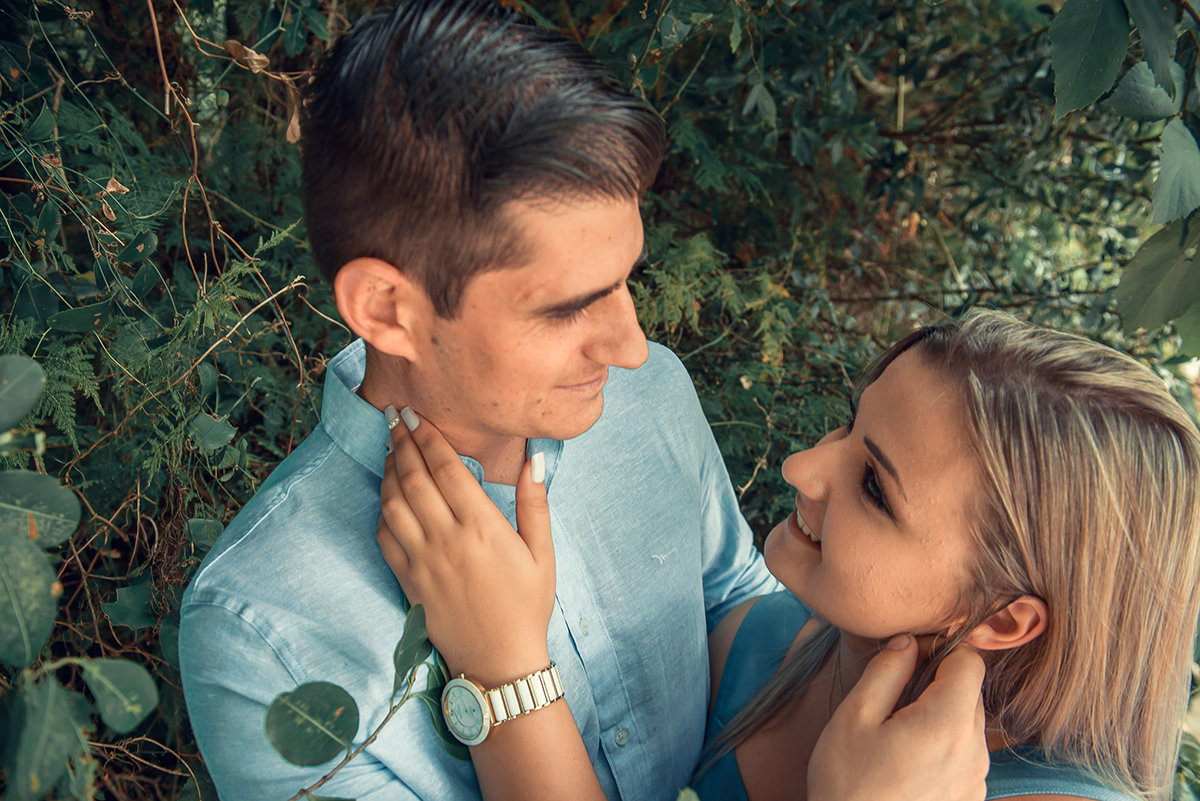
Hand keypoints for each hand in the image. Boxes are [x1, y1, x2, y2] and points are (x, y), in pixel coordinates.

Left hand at [376, 406, 555, 685]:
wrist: (499, 660)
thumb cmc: (527, 605)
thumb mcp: (542, 552)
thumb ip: (534, 503)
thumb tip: (534, 459)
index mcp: (482, 527)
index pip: (446, 469)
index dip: (428, 437)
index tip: (415, 414)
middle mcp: (447, 539)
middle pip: (414, 478)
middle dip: (401, 442)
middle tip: (394, 417)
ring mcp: (422, 560)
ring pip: (394, 503)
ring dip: (388, 471)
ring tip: (389, 448)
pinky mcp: (408, 580)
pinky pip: (385, 536)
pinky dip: (381, 509)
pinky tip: (387, 494)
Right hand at [807, 635, 987, 800]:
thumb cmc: (848, 784)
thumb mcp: (855, 717)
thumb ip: (887, 671)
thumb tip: (908, 642)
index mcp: (948, 723)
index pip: (971, 662)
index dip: (943, 651)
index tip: (912, 660)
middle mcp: (974, 752)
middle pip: (971, 694)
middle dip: (939, 685)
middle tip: (895, 699)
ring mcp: (975, 781)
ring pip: (969, 725)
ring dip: (941, 718)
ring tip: (897, 735)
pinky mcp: (969, 800)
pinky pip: (965, 757)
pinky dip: (944, 748)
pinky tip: (907, 762)